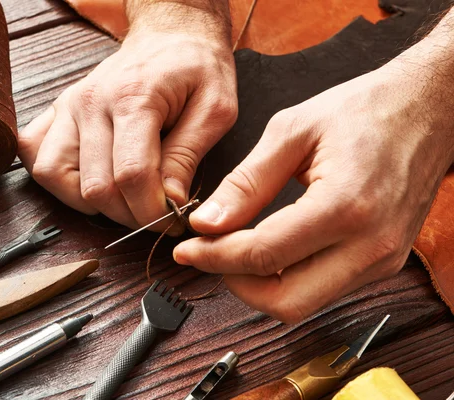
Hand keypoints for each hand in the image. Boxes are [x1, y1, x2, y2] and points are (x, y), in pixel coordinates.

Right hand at [18, 2, 236, 230]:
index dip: (151, 211)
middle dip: (128, 215)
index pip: (131, 175)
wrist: (171, 35)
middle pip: (95, 185)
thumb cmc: (196, 68)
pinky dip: (55, 176)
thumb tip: (170, 202)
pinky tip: (87, 179)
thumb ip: (188, 156)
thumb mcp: (215, 109)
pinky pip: (35, 152)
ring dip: (88, 201)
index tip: (172, 221)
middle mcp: (91, 102)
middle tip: (154, 215)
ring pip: (54, 175)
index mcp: (134, 98)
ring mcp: (69, 105)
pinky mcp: (59, 110)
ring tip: (121, 199)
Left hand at [173, 57, 453, 322]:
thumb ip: (246, 183)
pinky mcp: (381, 264)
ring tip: (233, 249)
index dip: (215, 256)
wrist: (428, 111)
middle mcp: (369, 246)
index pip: (264, 255)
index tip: (187, 248)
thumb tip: (207, 223)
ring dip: (259, 285)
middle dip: (235, 283)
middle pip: (284, 302)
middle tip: (208, 254)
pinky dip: (285, 278)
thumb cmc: (365, 110)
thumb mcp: (292, 131)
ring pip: (302, 303)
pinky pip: (322, 289)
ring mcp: (380, 261)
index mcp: (345, 206)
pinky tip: (267, 249)